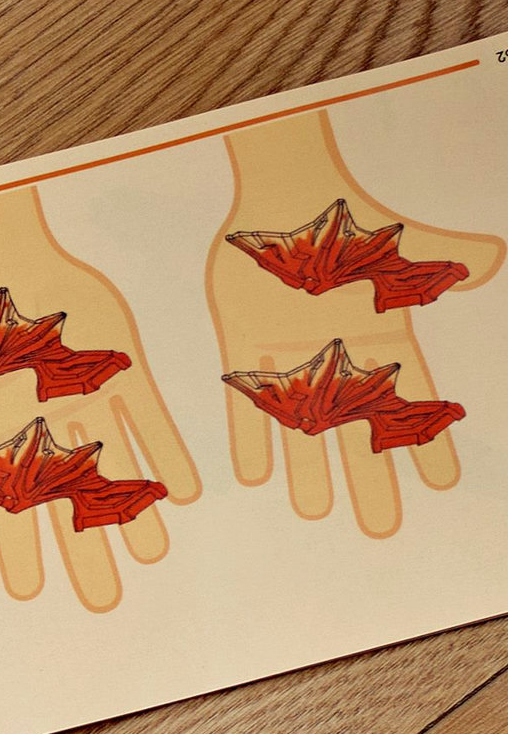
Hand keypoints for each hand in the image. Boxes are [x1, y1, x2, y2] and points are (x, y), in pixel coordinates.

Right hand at [0, 188, 197, 612]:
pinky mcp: (122, 376)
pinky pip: (148, 424)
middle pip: (66, 504)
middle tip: (106, 603)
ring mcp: (86, 406)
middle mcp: (45, 431)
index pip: (7, 505)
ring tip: (153, 554)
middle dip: (87, 554)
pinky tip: (184, 492)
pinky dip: (164, 455)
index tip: (29, 593)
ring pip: (111, 471)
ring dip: (131, 513)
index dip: (18, 550)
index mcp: (1, 436)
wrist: (12, 261)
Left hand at [206, 112, 503, 537]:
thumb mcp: (405, 246)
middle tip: (381, 531)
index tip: (442, 484)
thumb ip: (447, 256)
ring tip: (313, 512)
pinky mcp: (249, 354)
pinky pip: (249, 404)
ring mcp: (295, 362)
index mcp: (384, 344)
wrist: (286, 202)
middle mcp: (341, 364)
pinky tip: (253, 474)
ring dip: (309, 471)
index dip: (428, 442)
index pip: (413, 402)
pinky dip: (251, 435)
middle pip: (361, 434)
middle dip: (372, 482)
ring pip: (306, 428)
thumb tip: (491, 258)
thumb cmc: (353, 221)